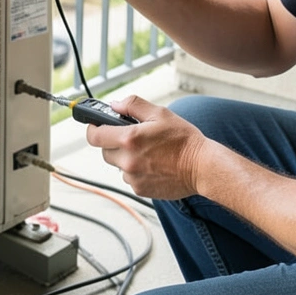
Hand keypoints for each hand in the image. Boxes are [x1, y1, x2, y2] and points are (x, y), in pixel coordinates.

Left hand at [84, 95, 209, 199]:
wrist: (202, 167)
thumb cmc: (184, 140)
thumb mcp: (160, 113)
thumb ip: (134, 105)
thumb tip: (115, 105)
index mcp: (129, 139)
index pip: (94, 136)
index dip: (93, 129)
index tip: (96, 126)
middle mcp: (128, 160)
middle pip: (105, 152)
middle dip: (113, 143)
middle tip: (131, 138)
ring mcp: (133, 177)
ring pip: (118, 166)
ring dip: (126, 159)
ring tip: (148, 152)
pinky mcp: (141, 189)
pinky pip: (130, 178)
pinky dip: (136, 172)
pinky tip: (154, 165)